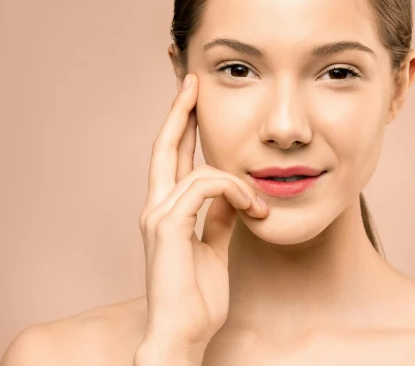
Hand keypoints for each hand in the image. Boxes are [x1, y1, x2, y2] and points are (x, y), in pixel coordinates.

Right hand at [135, 73, 268, 361]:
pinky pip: (205, 186)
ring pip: (198, 169)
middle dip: (180, 112)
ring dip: (237, 182)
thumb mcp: (215, 248)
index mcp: (166, 212)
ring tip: (258, 206)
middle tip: (193, 82)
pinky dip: (233, 192)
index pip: (171, 159)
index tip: (193, 101)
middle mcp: (156, 208)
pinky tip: (251, 210)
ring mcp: (158, 215)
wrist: (181, 333)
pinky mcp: (167, 225)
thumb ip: (219, 219)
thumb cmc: (196, 299)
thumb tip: (233, 195)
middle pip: (165, 147)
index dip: (181, 127)